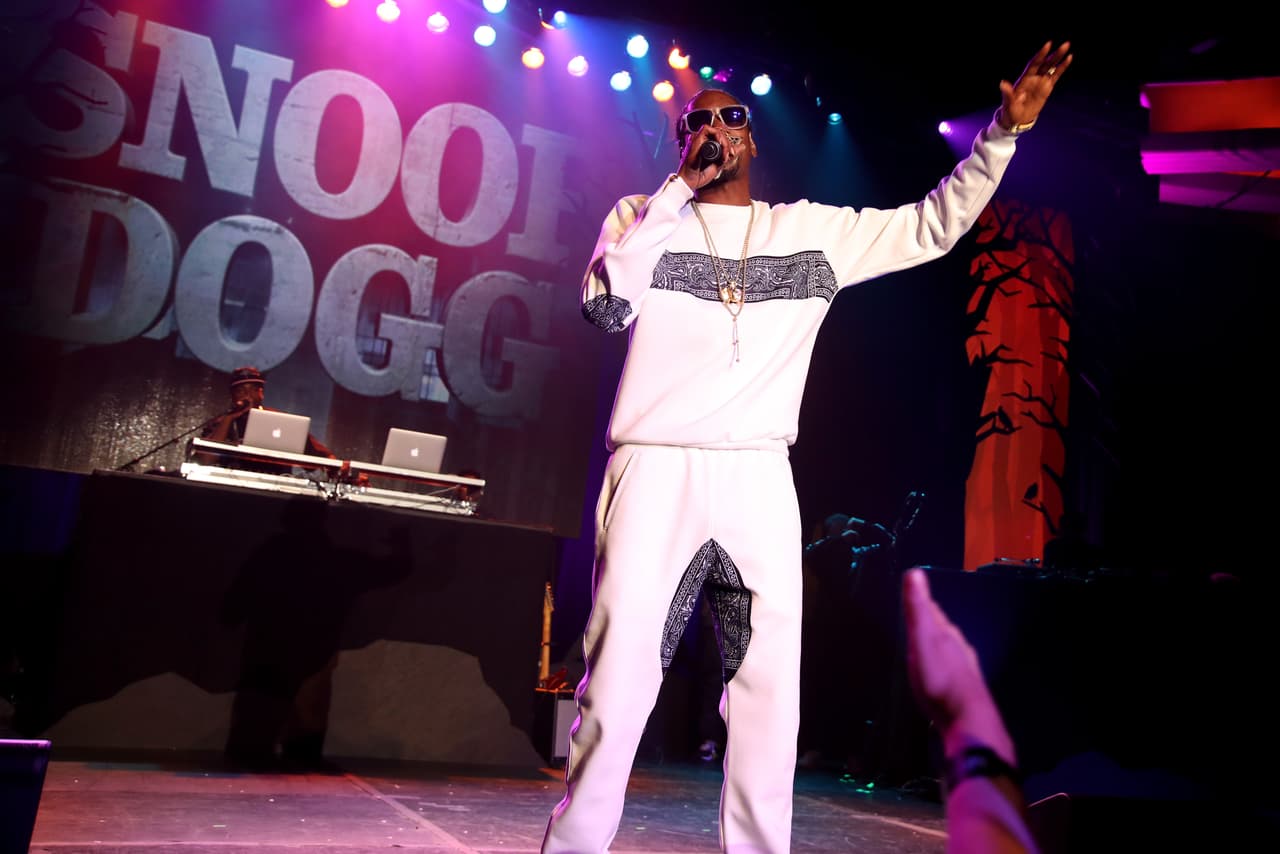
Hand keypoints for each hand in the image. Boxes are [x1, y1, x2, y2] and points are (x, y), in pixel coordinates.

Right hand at [678, 125, 728, 189]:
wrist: (691, 180)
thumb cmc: (700, 175)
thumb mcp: (720, 163)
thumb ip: (729, 154)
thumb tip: (742, 147)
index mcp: (707, 146)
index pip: (721, 138)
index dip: (729, 144)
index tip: (732, 154)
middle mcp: (702, 142)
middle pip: (719, 134)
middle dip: (728, 144)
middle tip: (730, 154)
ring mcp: (699, 140)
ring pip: (715, 130)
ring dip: (724, 140)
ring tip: (725, 153)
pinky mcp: (696, 139)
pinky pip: (707, 128)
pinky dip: (716, 135)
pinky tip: (720, 145)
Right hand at [902, 568, 1014, 762]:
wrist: (967, 721)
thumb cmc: (940, 680)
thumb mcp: (923, 641)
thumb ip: (918, 610)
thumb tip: (915, 573)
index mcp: (947, 635)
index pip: (934, 612)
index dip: (922, 602)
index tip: (915, 592)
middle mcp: (959, 650)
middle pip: (942, 631)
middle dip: (931, 623)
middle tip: (918, 616)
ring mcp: (963, 671)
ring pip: (949, 652)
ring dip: (937, 646)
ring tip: (926, 644)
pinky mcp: (962, 692)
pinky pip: (950, 672)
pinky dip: (942, 668)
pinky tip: (939, 676)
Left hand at [998, 41, 1071, 130]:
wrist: (1017, 119)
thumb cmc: (1011, 111)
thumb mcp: (1008, 103)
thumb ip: (1008, 93)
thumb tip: (1002, 83)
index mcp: (1024, 79)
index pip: (1034, 64)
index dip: (1041, 55)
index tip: (1048, 45)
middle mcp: (1033, 78)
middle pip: (1045, 63)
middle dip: (1054, 54)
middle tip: (1065, 44)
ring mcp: (1041, 82)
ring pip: (1051, 67)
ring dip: (1059, 57)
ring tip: (1067, 46)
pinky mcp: (1047, 88)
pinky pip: (1056, 76)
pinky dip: (1062, 67)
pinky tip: (1068, 59)